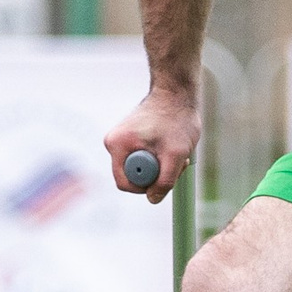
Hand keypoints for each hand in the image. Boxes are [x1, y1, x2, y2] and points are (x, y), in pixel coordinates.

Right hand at [104, 86, 200, 203]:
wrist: (177, 92)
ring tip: (175, 151)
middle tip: (176, 162)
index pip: (125, 182)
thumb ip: (165, 180)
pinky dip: (159, 156)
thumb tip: (153, 199)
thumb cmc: (177, 117)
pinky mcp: (131, 138)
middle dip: (157, 174)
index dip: (146, 187)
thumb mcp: (176, 154)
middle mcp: (114, 143)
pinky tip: (170, 145)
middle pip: (133, 176)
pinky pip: (143, 158)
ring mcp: (122, 140)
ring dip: (161, 165)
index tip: (165, 177)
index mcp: (117, 145)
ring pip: (141, 168)